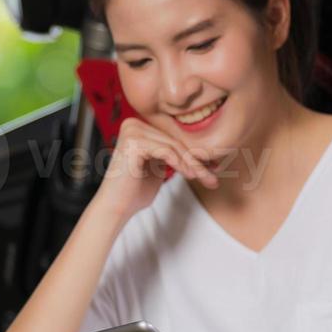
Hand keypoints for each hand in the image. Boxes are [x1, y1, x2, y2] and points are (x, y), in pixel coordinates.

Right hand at [94, 118, 219, 222]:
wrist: (115, 208)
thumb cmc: (135, 192)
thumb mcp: (160, 169)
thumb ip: (174, 158)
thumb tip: (205, 156)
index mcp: (139, 127)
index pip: (173, 139)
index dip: (195, 154)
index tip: (215, 167)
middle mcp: (134, 123)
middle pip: (175, 141)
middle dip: (198, 160)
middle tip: (214, 176)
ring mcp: (132, 130)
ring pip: (174, 146)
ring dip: (194, 164)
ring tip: (206, 179)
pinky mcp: (134, 141)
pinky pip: (166, 151)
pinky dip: (181, 164)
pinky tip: (190, 176)